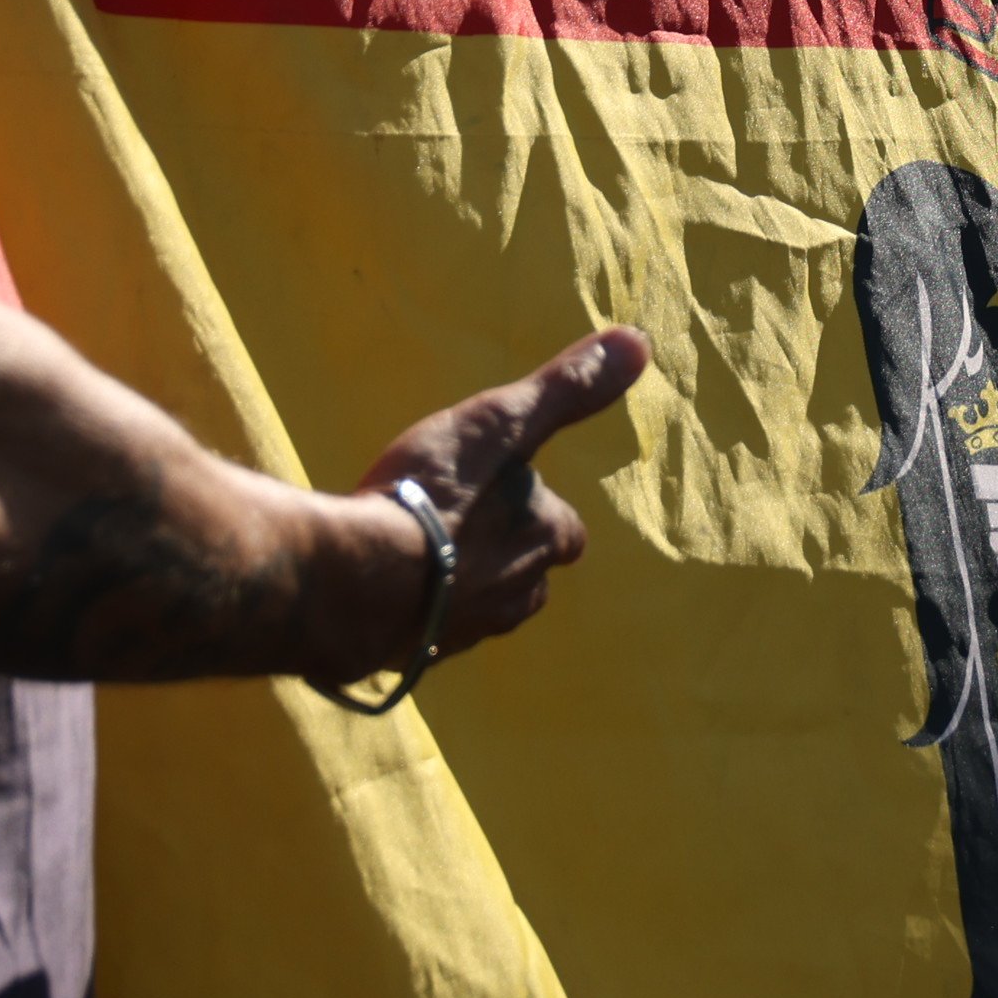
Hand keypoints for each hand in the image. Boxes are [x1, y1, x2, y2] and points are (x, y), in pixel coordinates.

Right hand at [339, 325, 655, 668]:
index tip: (507, 492)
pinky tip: (385, 586)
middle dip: (502, 552)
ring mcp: (467, 631)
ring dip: (459, 582)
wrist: (358, 581)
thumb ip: (564, 389)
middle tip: (460, 523)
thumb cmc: (435, 495)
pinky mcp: (415, 654)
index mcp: (547, 541)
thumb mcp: (501, 424)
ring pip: (481, 606)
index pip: (565, 529)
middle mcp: (519, 595)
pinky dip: (415, 609)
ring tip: (421, 554)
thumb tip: (639, 342)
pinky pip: (426, 630)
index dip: (539, 510)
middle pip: (527, 574)